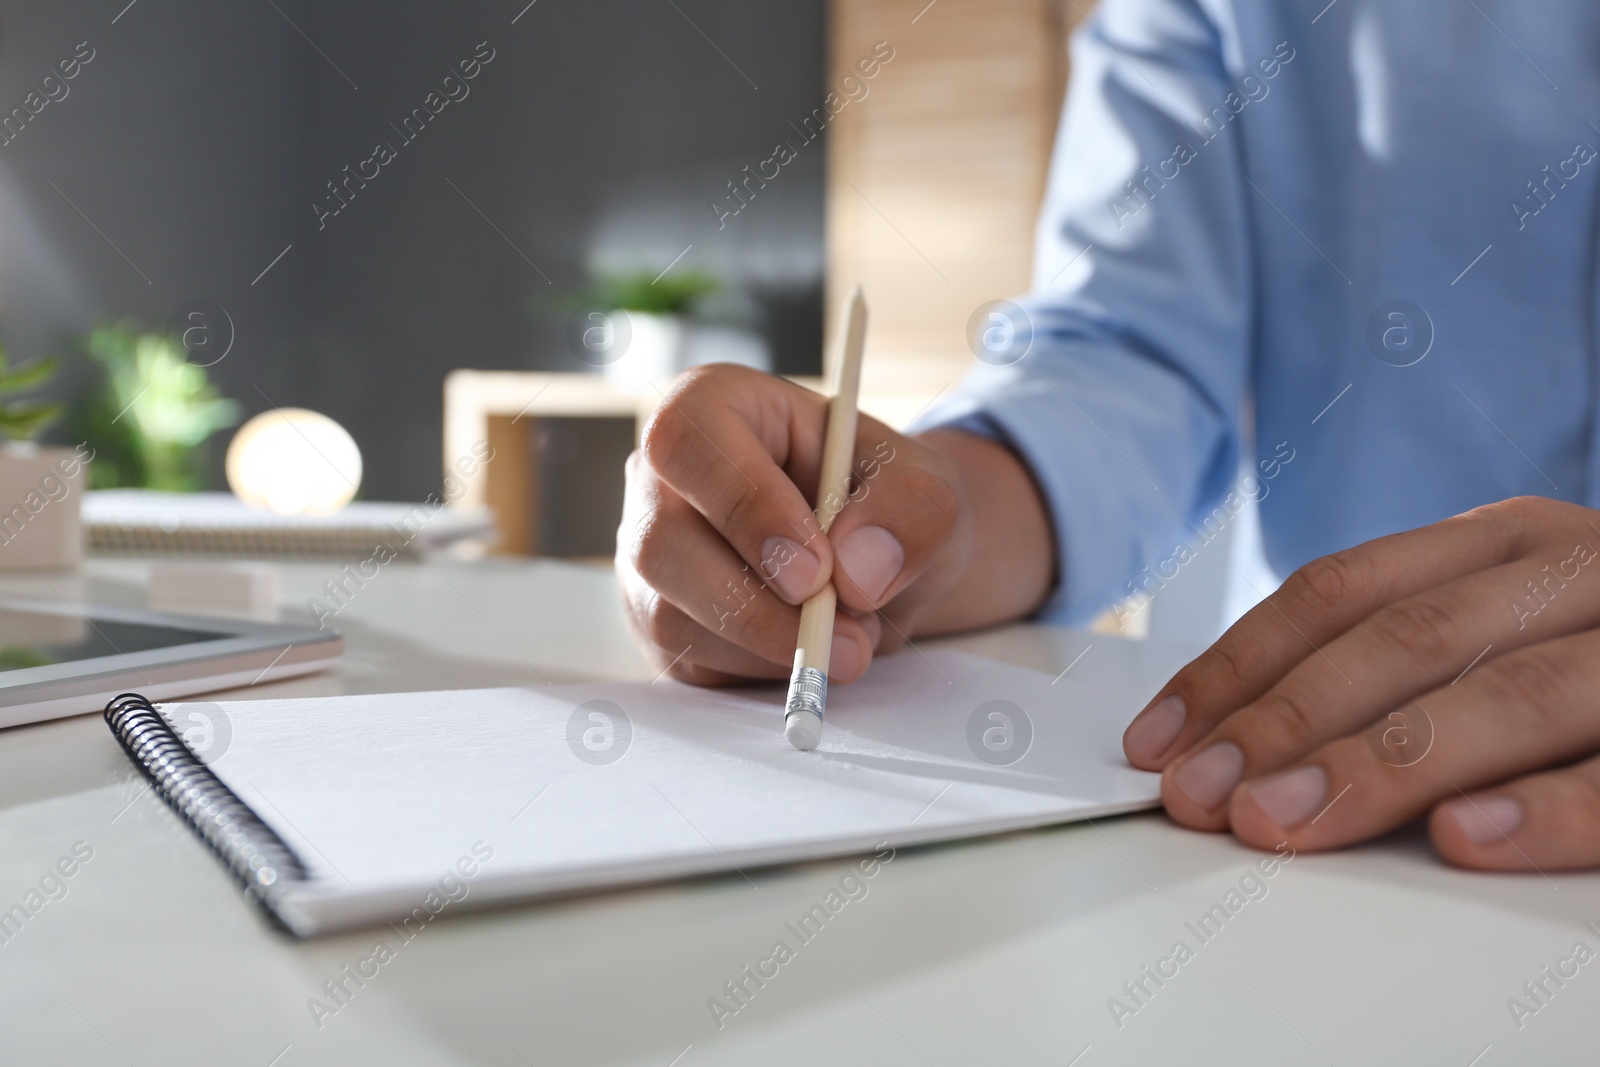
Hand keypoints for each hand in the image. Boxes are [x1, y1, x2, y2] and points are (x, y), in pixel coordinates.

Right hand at [616, 364, 1052, 685]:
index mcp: (713, 407)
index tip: (816, 570)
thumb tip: (855, 572)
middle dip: (757, 604)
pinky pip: (689, 662)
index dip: (746, 507)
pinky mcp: (661, 623)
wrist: (880, 560)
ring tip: (855, 635)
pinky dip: (761, 672)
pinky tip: (811, 647)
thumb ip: (908, 513)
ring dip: (771, 645)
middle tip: (848, 633)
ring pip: (670, 616)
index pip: (687, 441)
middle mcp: (662, 480)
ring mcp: (652, 556)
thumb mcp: (928, 489)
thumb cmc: (888, 503)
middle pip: (661, 542)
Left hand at [1122, 495, 1599, 870]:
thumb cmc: (1598, 640)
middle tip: (1201, 796)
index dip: (1238, 666)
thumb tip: (1240, 739)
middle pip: (1403, 639)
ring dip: (1382, 763)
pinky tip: (1464, 841)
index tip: (1159, 739)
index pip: (1338, 593)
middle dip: (1285, 720)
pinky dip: (1549, 808)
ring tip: (1286, 820)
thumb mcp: (1500, 619)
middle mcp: (1572, 569)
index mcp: (1501, 540)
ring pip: (1507, 692)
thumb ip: (1397, 658)